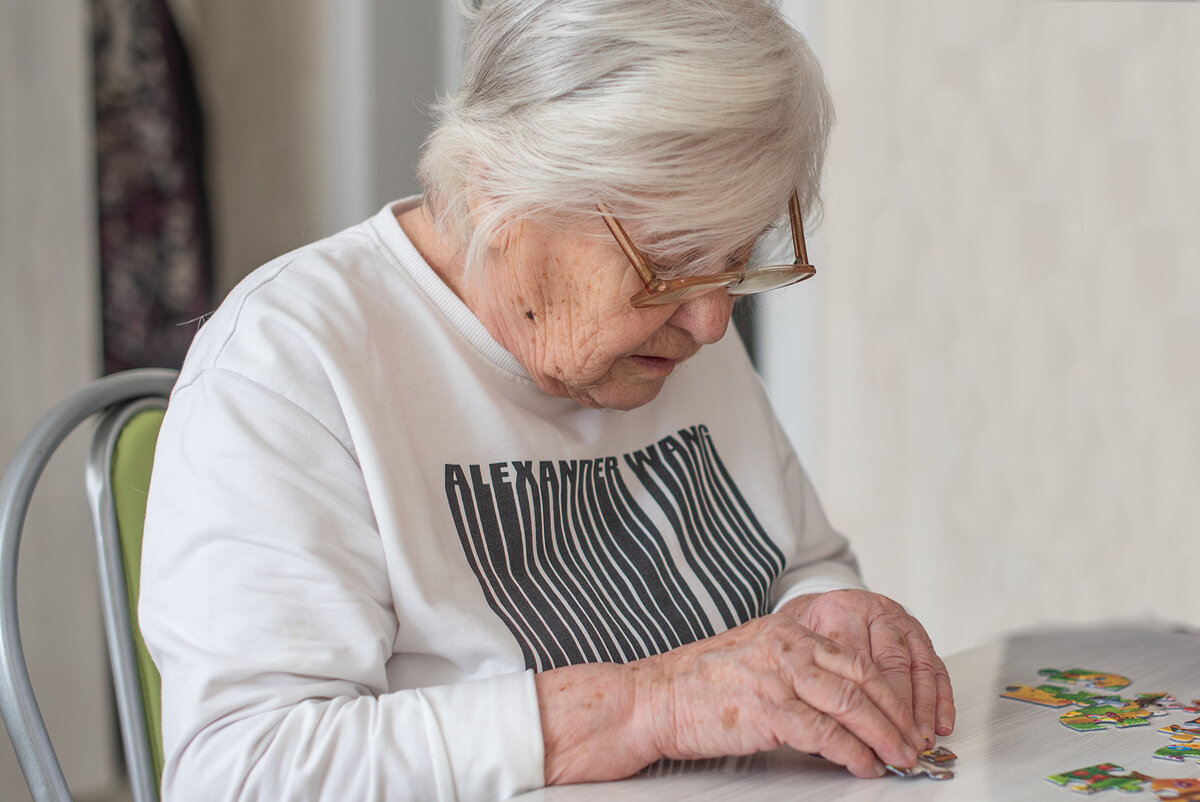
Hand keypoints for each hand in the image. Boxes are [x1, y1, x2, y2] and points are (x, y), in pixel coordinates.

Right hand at [536, 613, 927, 783]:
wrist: (650, 699)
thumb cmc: (697, 686)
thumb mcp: (753, 657)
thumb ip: (793, 666)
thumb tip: (838, 697)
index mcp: (787, 631)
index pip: (855, 657)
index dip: (889, 689)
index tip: (907, 715)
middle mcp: (787, 646)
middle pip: (863, 678)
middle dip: (897, 714)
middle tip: (916, 741)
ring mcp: (778, 675)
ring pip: (851, 703)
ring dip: (884, 735)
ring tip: (901, 757)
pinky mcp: (767, 709)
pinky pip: (826, 733)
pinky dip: (853, 752)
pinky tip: (865, 765)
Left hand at [778, 590, 955, 746]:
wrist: (824, 606)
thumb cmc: (811, 629)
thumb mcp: (798, 643)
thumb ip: (810, 675)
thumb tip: (823, 727)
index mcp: (842, 610)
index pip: (856, 657)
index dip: (863, 699)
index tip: (864, 732)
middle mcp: (876, 612)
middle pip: (893, 662)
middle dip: (898, 709)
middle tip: (898, 742)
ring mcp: (902, 623)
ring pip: (920, 666)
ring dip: (923, 709)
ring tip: (920, 740)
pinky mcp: (921, 637)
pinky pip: (936, 668)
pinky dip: (941, 699)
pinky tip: (940, 723)